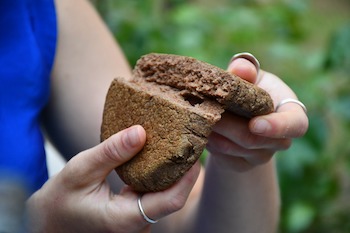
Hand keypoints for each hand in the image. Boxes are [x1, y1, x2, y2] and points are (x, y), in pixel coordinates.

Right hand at [27, 125, 199, 232]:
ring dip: (173, 172)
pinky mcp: (133, 213)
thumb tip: (140, 132)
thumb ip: (111, 152)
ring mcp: (136, 221)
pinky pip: (154, 194)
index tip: (195, 151)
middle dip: (184, 170)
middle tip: (188, 140)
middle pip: (173, 197)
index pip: (171, 201)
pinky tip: (157, 156)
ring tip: (176, 143)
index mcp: (124, 219)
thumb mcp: (80, 170)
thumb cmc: (60, 200)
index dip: (188, 176)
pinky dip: (159, 175)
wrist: (49, 222)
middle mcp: (136, 225)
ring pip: (165, 196)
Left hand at [206, 54, 308, 170]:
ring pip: (233, 149)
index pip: (296, 126)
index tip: (254, 124)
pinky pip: (223, 157)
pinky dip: (210, 142)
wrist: (241, 115)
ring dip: (214, 132)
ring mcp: (262, 155)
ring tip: (199, 115)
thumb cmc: (252, 88)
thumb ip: (247, 70)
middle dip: (227, 124)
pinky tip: (203, 128)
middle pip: (254, 139)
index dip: (277, 127)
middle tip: (204, 109)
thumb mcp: (252, 75)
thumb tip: (239, 69)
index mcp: (291, 113)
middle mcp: (280, 140)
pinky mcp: (242, 165)